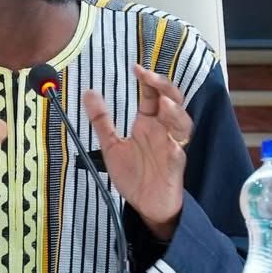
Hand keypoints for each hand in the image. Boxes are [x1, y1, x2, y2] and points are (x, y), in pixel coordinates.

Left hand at [82, 64, 191, 238]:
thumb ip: (102, 120)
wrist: (145, 205)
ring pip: (182, 124)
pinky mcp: (174, 167)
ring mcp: (171, 147)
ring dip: (175, 112)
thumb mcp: (111, 144)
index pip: (153, 95)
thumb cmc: (134, 174)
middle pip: (173, 102)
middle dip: (163, 87)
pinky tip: (170, 140)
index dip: (148, 80)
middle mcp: (163, 131)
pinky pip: (178, 153)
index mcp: (149, 123)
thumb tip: (88, 92)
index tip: (135, 67)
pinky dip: (175, 144)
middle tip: (147, 76)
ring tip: (163, 102)